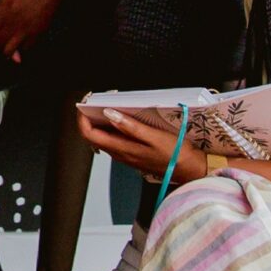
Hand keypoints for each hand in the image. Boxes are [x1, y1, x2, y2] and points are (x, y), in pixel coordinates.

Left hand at [76, 105, 203, 183]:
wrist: (189, 170)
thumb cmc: (175, 153)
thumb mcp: (154, 137)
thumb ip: (130, 126)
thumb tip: (109, 114)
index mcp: (122, 149)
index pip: (89, 135)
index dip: (82, 119)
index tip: (84, 105)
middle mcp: (120, 154)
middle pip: (93, 136)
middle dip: (90, 117)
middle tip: (96, 101)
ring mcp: (125, 156)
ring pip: (103, 138)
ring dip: (101, 122)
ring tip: (109, 105)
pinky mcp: (132, 155)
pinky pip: (115, 140)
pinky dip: (112, 127)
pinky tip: (122, 118)